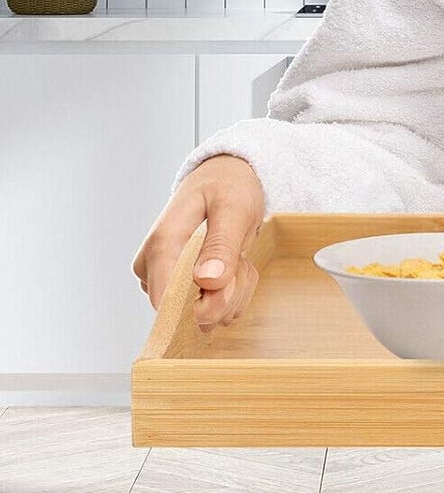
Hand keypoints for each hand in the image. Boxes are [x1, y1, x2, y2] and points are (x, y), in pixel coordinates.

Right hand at [132, 154, 266, 332]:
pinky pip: (211, 310)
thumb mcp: (234, 207)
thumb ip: (222, 244)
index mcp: (161, 245)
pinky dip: (233, 291)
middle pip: (190, 314)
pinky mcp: (178, 289)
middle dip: (228, 291)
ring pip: (205, 315)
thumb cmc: (227, 185)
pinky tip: (234, 264)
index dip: (206, 305)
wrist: (224, 177)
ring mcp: (164, 281)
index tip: (233, 280)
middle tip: (241, 256)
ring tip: (237, 255)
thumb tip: (208, 281)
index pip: (168, 303)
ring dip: (234, 290)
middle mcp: (152, 269)